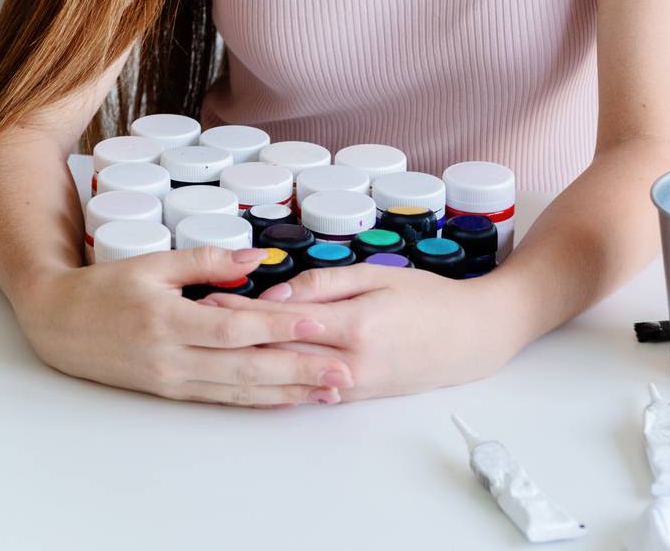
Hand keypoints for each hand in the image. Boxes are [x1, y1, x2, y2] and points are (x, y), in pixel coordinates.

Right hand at [15, 245, 353, 407]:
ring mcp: (172, 380)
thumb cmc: (105, 287)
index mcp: (169, 320)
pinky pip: (221, 398)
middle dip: (298, 370)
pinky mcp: (170, 391)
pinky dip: (256, 400)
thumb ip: (208, 261)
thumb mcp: (154, 262)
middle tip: (341, 370)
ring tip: (326, 390)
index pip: (236, 328)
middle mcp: (173, 357)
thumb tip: (259, 258)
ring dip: (286, 392)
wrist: (57, 322)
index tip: (318, 325)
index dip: (279, 327)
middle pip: (246, 368)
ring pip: (239, 390)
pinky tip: (284, 399)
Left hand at [212, 262, 516, 401]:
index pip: (283, 319)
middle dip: (235, 336)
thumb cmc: (429, 298)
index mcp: (354, 324)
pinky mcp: (358, 395)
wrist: (472, 337)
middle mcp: (349, 362)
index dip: (242, 309)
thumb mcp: (379, 275)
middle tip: (198, 320)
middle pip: (278, 351)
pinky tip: (255, 375)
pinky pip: (308, 390)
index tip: (210, 295)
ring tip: (215, 347)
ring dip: (250, 362)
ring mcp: (353, 384)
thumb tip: (278, 294)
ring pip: (289, 377)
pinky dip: (279, 381)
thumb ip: (325, 284)